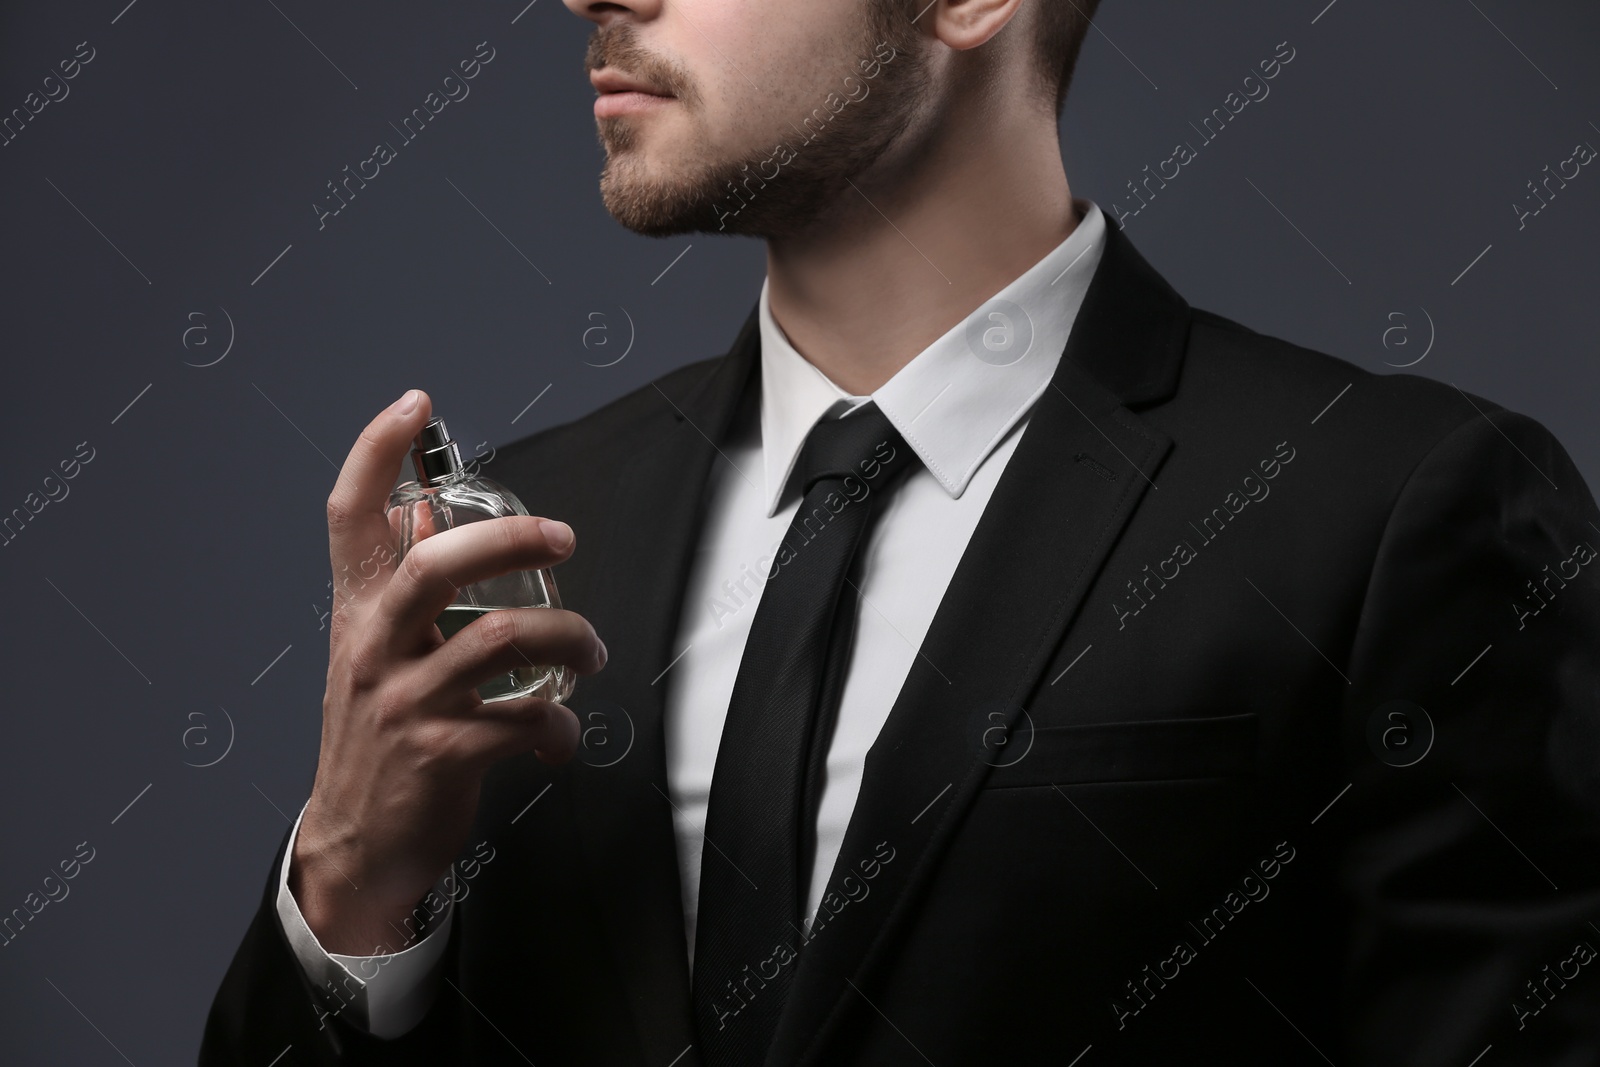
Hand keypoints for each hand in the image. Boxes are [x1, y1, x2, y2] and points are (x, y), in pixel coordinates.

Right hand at [290, 388, 605, 954]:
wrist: (355, 844)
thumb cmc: (376, 738)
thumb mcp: (373, 650)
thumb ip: (396, 578)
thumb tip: (417, 503)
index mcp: (357, 613)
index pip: (348, 515)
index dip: (376, 451)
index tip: (416, 405)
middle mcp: (374, 647)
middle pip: (437, 565)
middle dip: (513, 540)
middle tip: (565, 540)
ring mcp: (406, 702)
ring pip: (503, 640)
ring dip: (569, 640)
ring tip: (591, 653)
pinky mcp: (443, 754)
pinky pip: (525, 720)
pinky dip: (560, 726)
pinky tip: (559, 735)